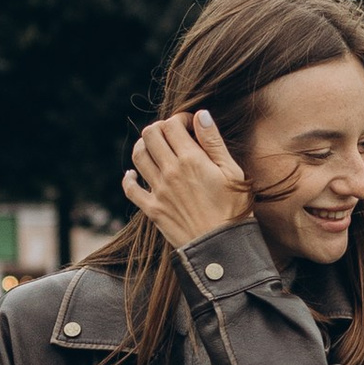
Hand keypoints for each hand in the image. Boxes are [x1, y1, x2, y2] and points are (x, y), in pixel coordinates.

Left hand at [122, 107, 251, 252]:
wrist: (223, 249)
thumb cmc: (234, 210)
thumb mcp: (232, 172)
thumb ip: (214, 142)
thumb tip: (201, 115)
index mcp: (192, 159)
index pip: (172, 124)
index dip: (180, 119)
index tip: (190, 126)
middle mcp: (170, 172)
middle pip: (150, 135)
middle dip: (160, 129)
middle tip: (173, 136)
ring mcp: (158, 191)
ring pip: (138, 156)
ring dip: (144, 146)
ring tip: (156, 149)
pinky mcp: (152, 209)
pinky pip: (130, 189)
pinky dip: (129, 178)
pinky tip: (134, 174)